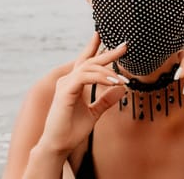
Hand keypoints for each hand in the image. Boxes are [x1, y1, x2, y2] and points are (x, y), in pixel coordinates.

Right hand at [37, 33, 127, 155]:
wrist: (58, 146)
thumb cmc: (72, 130)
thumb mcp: (95, 112)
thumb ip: (106, 99)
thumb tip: (121, 88)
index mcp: (74, 83)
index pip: (86, 61)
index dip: (96, 48)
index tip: (107, 37)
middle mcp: (68, 80)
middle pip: (90, 61)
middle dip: (108, 53)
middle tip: (125, 46)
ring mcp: (65, 84)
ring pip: (89, 68)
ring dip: (108, 71)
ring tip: (123, 79)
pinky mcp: (65, 92)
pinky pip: (85, 77)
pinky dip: (100, 78)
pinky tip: (113, 82)